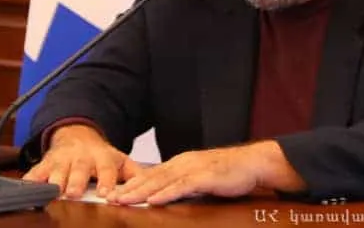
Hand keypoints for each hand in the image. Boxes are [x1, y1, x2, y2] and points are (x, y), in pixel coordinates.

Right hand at [23, 124, 142, 198]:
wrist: (77, 136)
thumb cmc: (101, 156)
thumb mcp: (120, 161)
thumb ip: (135, 174)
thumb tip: (150, 187)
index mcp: (103, 157)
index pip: (106, 169)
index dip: (106, 180)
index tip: (106, 193)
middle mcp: (82, 158)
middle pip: (79, 169)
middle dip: (76, 181)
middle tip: (74, 192)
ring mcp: (62, 160)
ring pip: (57, 171)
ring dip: (54, 181)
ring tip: (52, 192)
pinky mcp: (45, 164)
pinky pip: (35, 172)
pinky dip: (30, 180)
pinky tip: (27, 187)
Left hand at [107, 140, 303, 205]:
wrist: (254, 163)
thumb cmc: (230, 173)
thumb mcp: (202, 177)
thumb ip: (183, 184)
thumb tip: (165, 196)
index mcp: (182, 163)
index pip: (152, 174)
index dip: (132, 184)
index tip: (114, 193)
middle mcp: (184, 163)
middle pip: (152, 177)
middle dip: (129, 188)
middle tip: (109, 198)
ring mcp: (195, 169)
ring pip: (163, 181)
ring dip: (142, 191)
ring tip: (124, 200)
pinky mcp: (207, 176)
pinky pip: (183, 186)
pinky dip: (167, 192)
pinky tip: (155, 200)